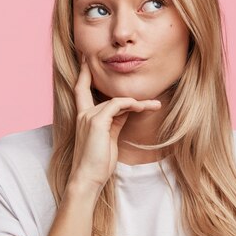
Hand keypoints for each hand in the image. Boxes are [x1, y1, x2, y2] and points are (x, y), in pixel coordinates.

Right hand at [68, 54, 160, 191]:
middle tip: (87, 56)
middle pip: (84, 86)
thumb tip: (128, 109)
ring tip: (154, 104)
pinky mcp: (97, 122)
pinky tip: (144, 107)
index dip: (83, 76)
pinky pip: (118, 105)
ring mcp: (88, 117)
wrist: (88, 178)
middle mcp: (83, 115)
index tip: (84, 61)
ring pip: (115, 99)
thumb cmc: (98, 162)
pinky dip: (132, 104)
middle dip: (86, 70)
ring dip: (137, 101)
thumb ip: (115, 120)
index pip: (80, 91)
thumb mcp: (108, 137)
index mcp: (84, 118)